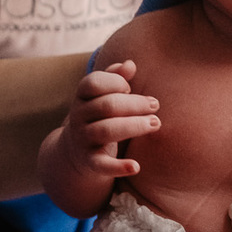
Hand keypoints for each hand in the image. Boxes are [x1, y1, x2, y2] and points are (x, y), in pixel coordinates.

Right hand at [49, 60, 160, 181]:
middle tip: (155, 105)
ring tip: (156, 123)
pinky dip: (119, 167)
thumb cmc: (98, 117)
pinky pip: (102, 165)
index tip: (130, 88)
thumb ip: (114, 78)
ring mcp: (83, 139)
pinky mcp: (89, 162)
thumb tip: (130, 64)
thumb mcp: (101, 96)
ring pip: (106, 130)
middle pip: (107, 106)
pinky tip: (136, 166)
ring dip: (134, 126)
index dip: (115, 82)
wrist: (75, 152)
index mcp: (81, 97)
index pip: (93, 83)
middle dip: (134, 104)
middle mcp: (78, 117)